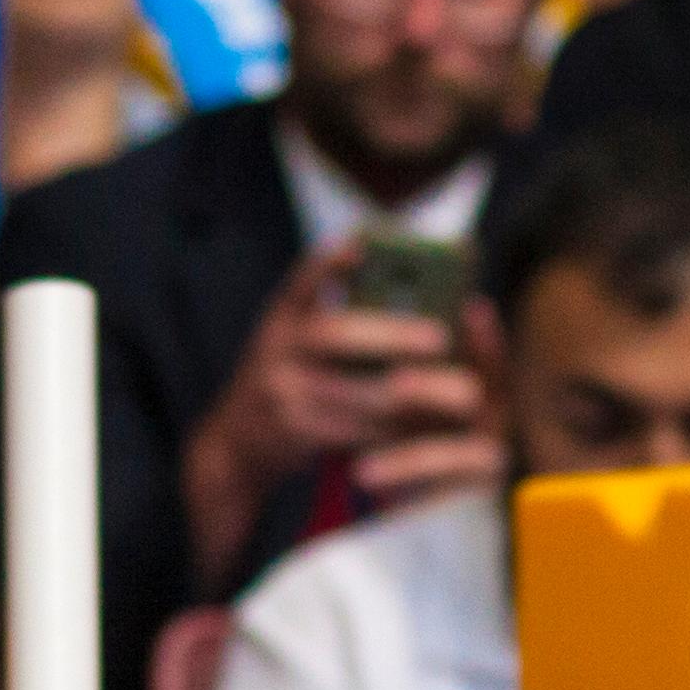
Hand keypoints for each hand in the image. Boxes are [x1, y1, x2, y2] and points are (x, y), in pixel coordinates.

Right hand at [185, 240, 497, 564]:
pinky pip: (352, 428)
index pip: (301, 282)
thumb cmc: (289, 381)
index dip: (328, 263)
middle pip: (336, 334)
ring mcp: (279, 392)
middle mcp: (275, 350)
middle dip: (393, 333)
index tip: (360, 245)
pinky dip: (393, 426)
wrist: (234, 444)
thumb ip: (332, 316)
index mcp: (281, 319)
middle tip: (440, 338)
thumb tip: (416, 298)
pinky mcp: (292, 432)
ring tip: (455, 392)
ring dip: (409, 392)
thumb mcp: (293, 341)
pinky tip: (426, 422)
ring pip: (354, 390)